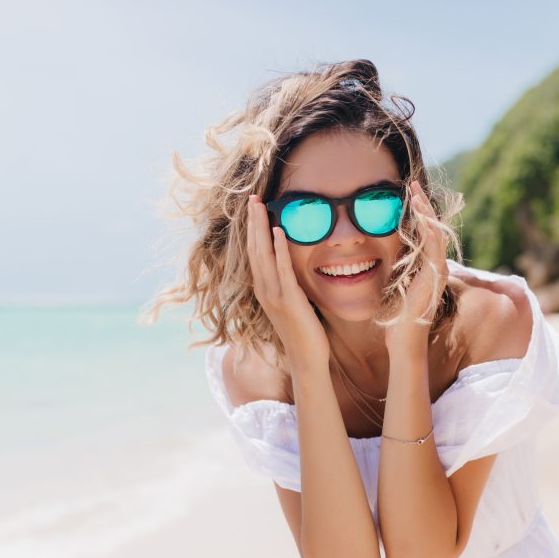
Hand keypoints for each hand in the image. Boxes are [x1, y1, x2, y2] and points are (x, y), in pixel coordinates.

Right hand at [247, 194, 329, 370]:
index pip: (254, 253)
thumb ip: (288, 283)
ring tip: (260, 205)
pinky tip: (277, 231)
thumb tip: (292, 265)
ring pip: (263, 254)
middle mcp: (264, 290)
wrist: (307, 359)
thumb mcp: (292, 303)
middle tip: (252, 197)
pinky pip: (282, 269)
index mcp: (263, 289)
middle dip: (252, 222)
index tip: (252, 208)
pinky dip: (279, 249)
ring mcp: (274, 295)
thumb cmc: (303, 332)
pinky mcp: (289, 300)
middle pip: (254, 248)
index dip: (252, 230)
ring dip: (261, 228)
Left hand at [385, 180, 447, 350]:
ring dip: (425, 209)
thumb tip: (379, 258)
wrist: (404, 341)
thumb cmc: (396, 320)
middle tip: (412, 183)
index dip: (417, 212)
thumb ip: (393, 271)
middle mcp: (436, 266)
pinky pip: (434, 244)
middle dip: (422, 204)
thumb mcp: (392, 287)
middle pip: (433, 227)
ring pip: (436, 231)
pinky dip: (428, 226)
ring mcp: (438, 270)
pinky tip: (420, 212)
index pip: (424, 232)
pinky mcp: (435, 274)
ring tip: (415, 190)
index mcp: (426, 268)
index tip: (406, 195)